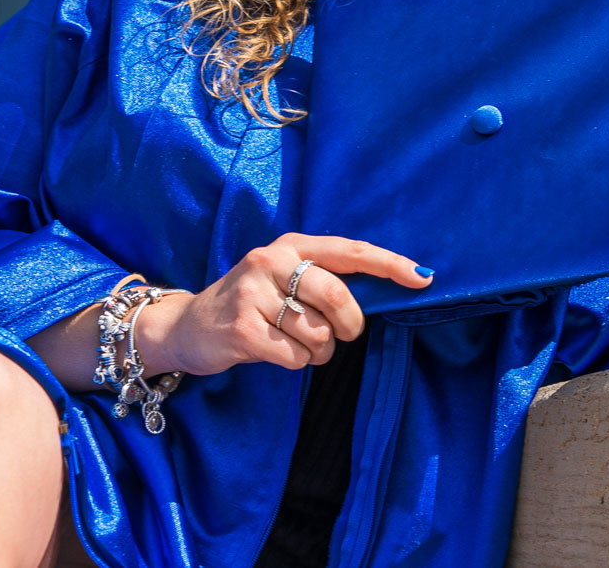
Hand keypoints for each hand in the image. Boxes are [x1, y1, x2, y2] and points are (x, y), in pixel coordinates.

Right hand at [138, 233, 430, 376]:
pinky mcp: (241, 330)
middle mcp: (270, 262)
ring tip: (300, 345)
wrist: (186, 328)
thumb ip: (326, 279)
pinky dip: (296, 362)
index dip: (389, 265)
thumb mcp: (286, 280)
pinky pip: (294, 355)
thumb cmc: (253, 305)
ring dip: (320, 350)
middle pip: (337, 296)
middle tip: (344, 334)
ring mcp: (252, 295)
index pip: (351, 251)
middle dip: (350, 324)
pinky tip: (276, 354)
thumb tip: (387, 291)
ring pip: (317, 332)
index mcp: (291, 245)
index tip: (422, 278)